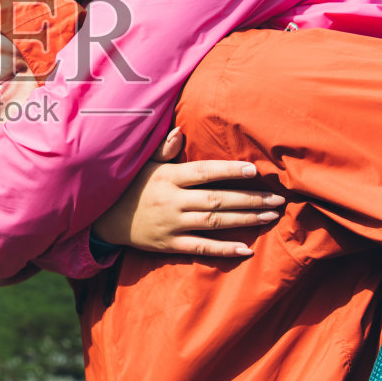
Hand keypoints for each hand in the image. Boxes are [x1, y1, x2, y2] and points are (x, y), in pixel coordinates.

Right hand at [92, 128, 284, 257]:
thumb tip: (179, 130)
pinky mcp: (170, 245)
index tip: (254, 170)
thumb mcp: (143, 164)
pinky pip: (201, 248)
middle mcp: (173, 200)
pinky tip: (246, 249)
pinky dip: (224, 250)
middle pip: (217, 199)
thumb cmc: (130, 186)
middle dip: (250, 199)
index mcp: (169, 177)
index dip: (229, 171)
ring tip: (270, 216)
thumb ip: (163, 149)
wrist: (104, 220)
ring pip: (214, 222)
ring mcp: (172, 224)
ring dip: (245, 220)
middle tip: (277, 199)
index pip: (204, 172)